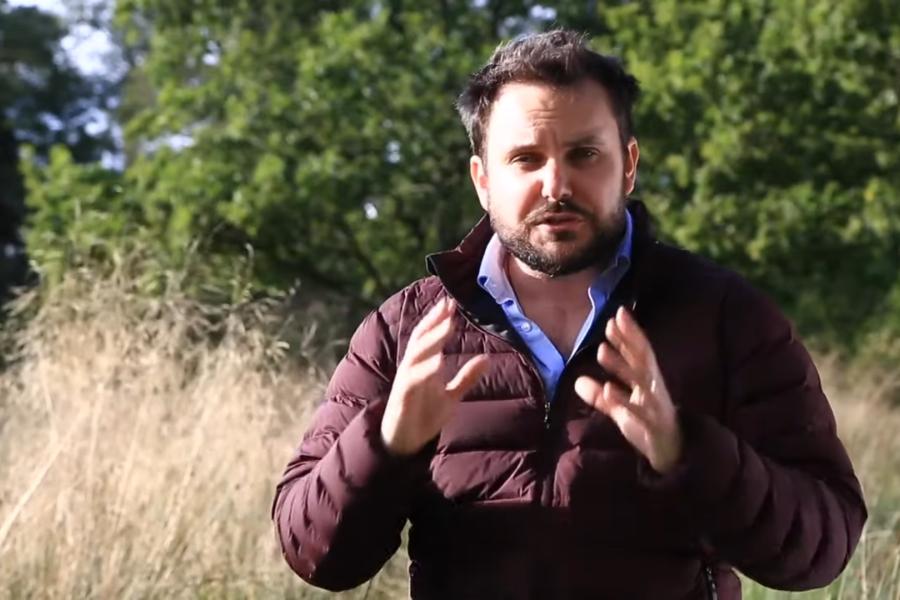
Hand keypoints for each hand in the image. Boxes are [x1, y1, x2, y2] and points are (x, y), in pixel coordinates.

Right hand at [381, 298, 489, 455]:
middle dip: (434, 321)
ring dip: (432, 339)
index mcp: (423, 365)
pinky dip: (425, 369)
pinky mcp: (403, 398)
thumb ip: (466, 377)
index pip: (430, 337)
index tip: (452, 304)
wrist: (404, 443)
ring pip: (417, 354)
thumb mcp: (451, 395)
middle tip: (448, 305)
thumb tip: (487, 358)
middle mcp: (413, 368)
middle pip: (421, 338)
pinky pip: (413, 379)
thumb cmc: (424, 415)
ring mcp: (406, 382)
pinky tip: (438, 361)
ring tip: (448, 325)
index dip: (439, 320)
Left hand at [574, 306, 682, 473]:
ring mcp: (654, 405)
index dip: (629, 334)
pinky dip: (622, 399)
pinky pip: (637, 410)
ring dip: (621, 365)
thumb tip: (577, 381)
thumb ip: (601, 396)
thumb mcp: (621, 409)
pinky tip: (607, 389)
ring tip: (601, 350)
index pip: (639, 353)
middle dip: (629, 339)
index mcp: (648, 381)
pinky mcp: (651, 424)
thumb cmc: (647, 425)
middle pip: (642, 359)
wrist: (673, 453)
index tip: (617, 314)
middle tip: (613, 320)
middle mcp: (653, 388)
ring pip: (639, 381)